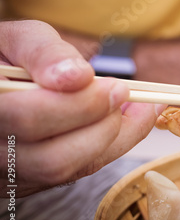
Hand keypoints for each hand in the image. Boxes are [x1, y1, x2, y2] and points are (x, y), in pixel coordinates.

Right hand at [0, 20, 163, 196]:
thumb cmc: (5, 56)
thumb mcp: (18, 39)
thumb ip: (45, 52)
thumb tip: (79, 76)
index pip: (29, 120)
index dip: (80, 106)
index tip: (115, 85)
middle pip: (53, 159)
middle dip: (101, 123)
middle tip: (123, 91)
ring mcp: (11, 173)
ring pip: (67, 171)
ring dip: (111, 136)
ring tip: (127, 102)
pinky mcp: (32, 180)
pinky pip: (77, 171)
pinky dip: (110, 144)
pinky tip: (121, 115)